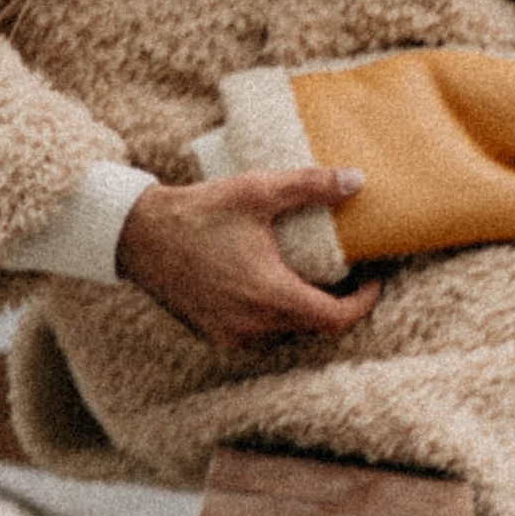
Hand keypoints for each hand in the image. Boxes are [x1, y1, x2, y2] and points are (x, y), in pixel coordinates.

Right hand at [115, 170, 382, 353]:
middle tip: (351, 272)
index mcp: (269, 296)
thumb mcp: (259, 191)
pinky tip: (277, 284)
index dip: (363, 303)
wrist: (140, 236)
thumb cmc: (201, 212)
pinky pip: (260, 334)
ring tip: (316, 275)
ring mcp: (230, 335)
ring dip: (306, 310)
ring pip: (287, 333)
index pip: (334, 319)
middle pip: (314, 328)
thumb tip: (358, 180)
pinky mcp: (214, 334)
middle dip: (338, 304)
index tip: (374, 279)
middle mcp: (252, 325)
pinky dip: (277, 315)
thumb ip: (312, 185)